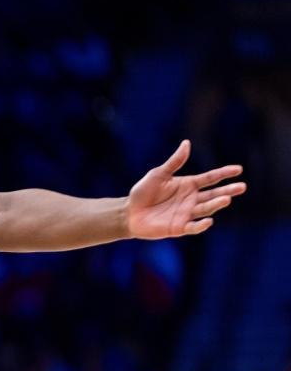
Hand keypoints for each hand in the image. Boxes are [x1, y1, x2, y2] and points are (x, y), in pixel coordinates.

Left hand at [127, 140, 245, 238]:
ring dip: (216, 204)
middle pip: (213, 194)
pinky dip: (201, 225)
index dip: (224, 174)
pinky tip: (208, 220)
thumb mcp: (158, 174)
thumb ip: (174, 162)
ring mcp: (186, 214)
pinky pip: (193, 227)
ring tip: (226, 199)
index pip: (210, 178)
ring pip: (205, 209)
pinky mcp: (179, 228)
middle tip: (242, 186)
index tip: (238, 169)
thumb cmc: (143, 192)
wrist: (129, 212)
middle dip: (227, 190)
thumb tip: (187, 143)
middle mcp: (191, 199)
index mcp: (188, 185)